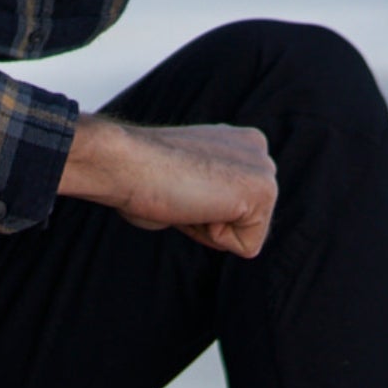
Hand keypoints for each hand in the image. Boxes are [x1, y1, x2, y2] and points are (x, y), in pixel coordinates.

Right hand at [57, 116, 276, 257]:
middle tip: (177, 191)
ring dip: (208, 228)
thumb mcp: (180, 177)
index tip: (172, 183)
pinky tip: (194, 203)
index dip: (195, 209)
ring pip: (245, 232)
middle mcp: (256, 149)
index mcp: (236, 141)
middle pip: (243, 219)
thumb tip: (205, 208)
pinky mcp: (264, 191)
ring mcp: (264, 168)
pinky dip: (214, 237)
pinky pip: (246, 246)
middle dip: (207, 219)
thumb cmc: (135, 175)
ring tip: (184, 195)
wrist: (123, 163)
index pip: (231, 205)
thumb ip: (204, 188)